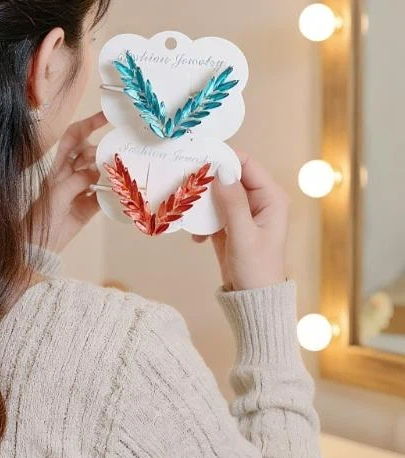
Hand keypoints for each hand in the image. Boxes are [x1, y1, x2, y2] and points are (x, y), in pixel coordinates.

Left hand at [27, 111, 107, 252]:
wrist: (38, 247)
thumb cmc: (40, 218)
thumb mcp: (57, 196)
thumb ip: (77, 181)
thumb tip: (98, 171)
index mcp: (58, 167)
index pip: (73, 138)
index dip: (88, 124)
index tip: (107, 117)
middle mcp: (70, 175)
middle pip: (90, 153)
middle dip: (102, 149)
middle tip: (114, 153)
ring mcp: (81, 190)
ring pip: (100, 172)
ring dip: (110, 170)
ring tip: (120, 171)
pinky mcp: (90, 207)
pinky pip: (105, 194)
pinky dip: (113, 192)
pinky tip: (122, 191)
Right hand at [193, 154, 288, 290]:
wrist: (252, 299)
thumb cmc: (256, 269)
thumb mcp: (244, 235)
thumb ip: (233, 203)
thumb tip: (221, 171)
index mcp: (271, 198)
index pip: (247, 165)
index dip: (224, 158)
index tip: (198, 158)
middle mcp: (259, 200)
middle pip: (229, 176)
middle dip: (208, 179)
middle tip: (186, 184)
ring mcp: (243, 212)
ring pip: (217, 192)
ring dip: (202, 200)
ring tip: (187, 210)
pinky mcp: (230, 224)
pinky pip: (212, 210)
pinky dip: (201, 218)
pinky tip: (197, 236)